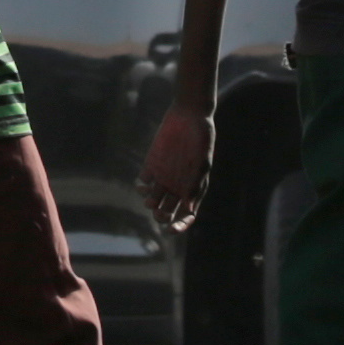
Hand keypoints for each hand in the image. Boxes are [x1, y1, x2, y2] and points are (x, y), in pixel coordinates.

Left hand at [142, 100, 213, 231]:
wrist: (189, 115)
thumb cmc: (201, 138)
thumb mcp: (202, 163)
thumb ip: (195, 185)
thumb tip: (189, 209)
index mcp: (193, 189)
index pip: (186, 216)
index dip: (179, 226)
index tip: (170, 230)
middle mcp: (178, 185)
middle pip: (166, 211)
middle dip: (161, 216)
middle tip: (158, 211)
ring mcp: (164, 175)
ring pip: (153, 199)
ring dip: (150, 203)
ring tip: (151, 197)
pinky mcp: (152, 164)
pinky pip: (143, 182)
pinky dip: (141, 187)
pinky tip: (144, 184)